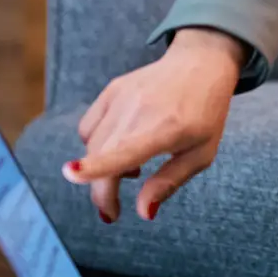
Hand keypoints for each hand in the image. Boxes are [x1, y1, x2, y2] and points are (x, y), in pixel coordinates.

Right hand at [66, 28, 243, 221]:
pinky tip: (119, 147)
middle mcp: (138, 110)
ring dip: (101, 168)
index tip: (71, 173)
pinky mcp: (111, 90)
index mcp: (166, 128)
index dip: (95, 165)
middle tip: (112, 211)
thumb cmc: (206, 113)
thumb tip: (143, 213)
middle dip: (101, 191)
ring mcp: (121, 96)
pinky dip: (95, 145)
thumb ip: (169, 182)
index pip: (123, 149)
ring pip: (92, 144)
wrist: (201, 63)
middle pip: (101, 156)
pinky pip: (89, 127)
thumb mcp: (201, 154)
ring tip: (130, 172)